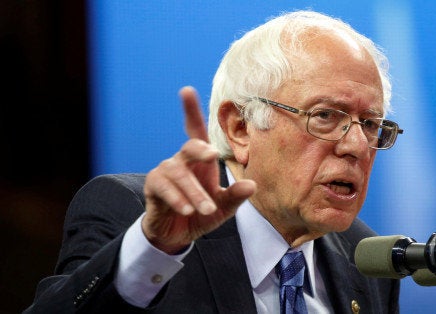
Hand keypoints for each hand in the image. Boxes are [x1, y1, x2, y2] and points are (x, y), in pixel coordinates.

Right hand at [142, 86, 255, 253]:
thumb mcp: (223, 208)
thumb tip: (252, 185)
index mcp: (200, 160)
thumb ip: (235, 197)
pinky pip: (164, 188)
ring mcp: (165, 173)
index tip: (186, 90)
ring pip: (179, 174)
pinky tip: (188, 210)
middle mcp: (182, 161)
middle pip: (189, 146)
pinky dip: (178, 199)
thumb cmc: (202, 213)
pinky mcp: (153, 188)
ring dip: (194, 192)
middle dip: (200, 149)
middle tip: (213, 156)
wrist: (177, 234)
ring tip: (206, 209)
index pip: (195, 130)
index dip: (191, 111)